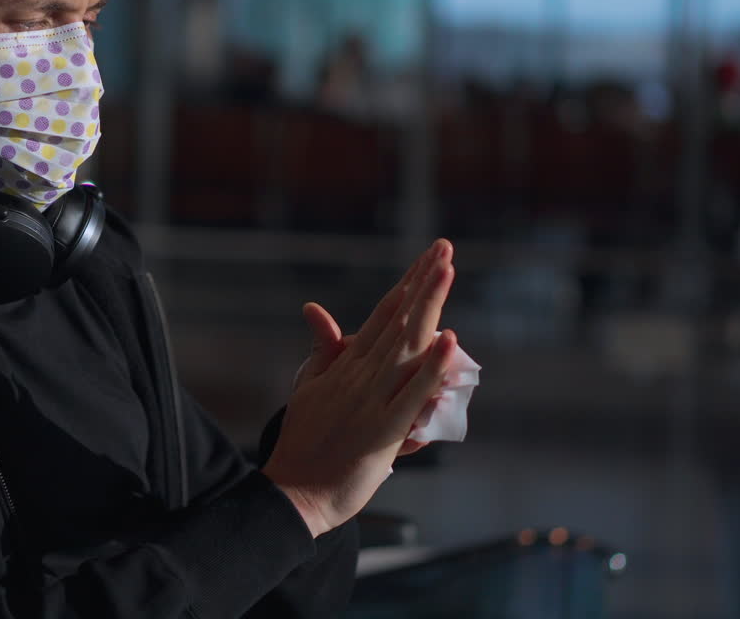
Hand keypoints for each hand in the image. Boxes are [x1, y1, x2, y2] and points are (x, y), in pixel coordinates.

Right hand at [263, 240, 456, 536]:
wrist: (291, 492)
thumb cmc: (304, 443)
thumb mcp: (309, 388)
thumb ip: (323, 350)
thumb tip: (314, 309)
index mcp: (346, 365)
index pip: (383, 315)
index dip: (408, 284)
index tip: (430, 257)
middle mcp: (359, 376)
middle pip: (397, 320)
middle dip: (423, 282)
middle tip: (444, 247)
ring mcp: (370, 401)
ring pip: (405, 346)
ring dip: (428, 307)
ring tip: (446, 271)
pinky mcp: (381, 431)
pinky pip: (411, 395)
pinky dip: (430, 368)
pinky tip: (448, 342)